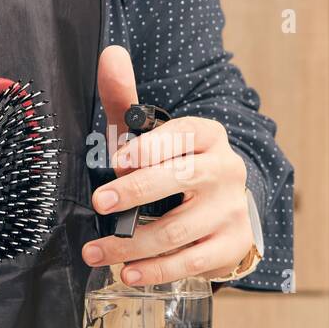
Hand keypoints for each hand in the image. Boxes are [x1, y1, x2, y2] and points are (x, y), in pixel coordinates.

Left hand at [83, 46, 252, 284]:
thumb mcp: (152, 135)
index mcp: (208, 137)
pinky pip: (190, 261)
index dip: (149, 149)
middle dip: (136, 193)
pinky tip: (128, 272)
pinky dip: (156, 270)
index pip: (183, 135)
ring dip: (132, 244)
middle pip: (181, 180)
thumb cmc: (177, 168)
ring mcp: (232, 211)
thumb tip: (109, 55)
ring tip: (96, 251)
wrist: (225, 211)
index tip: (116, 163)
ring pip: (179, 229)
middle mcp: (226, 171)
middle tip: (99, 203)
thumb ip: (125, 101)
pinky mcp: (232, 246)